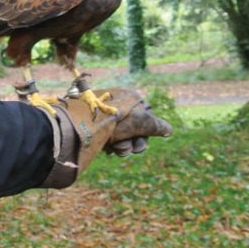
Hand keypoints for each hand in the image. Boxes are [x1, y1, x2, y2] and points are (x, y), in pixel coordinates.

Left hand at [53, 87, 171, 170]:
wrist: (80, 125)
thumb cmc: (114, 120)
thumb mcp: (140, 122)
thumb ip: (156, 126)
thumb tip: (169, 130)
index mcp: (128, 97)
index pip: (146, 115)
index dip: (148, 130)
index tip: (144, 139)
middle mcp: (117, 105)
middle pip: (135, 127)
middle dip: (136, 141)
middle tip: (134, 150)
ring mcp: (105, 117)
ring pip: (122, 135)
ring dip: (124, 146)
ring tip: (117, 150)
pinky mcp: (93, 128)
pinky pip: (108, 139)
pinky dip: (111, 146)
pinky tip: (108, 150)